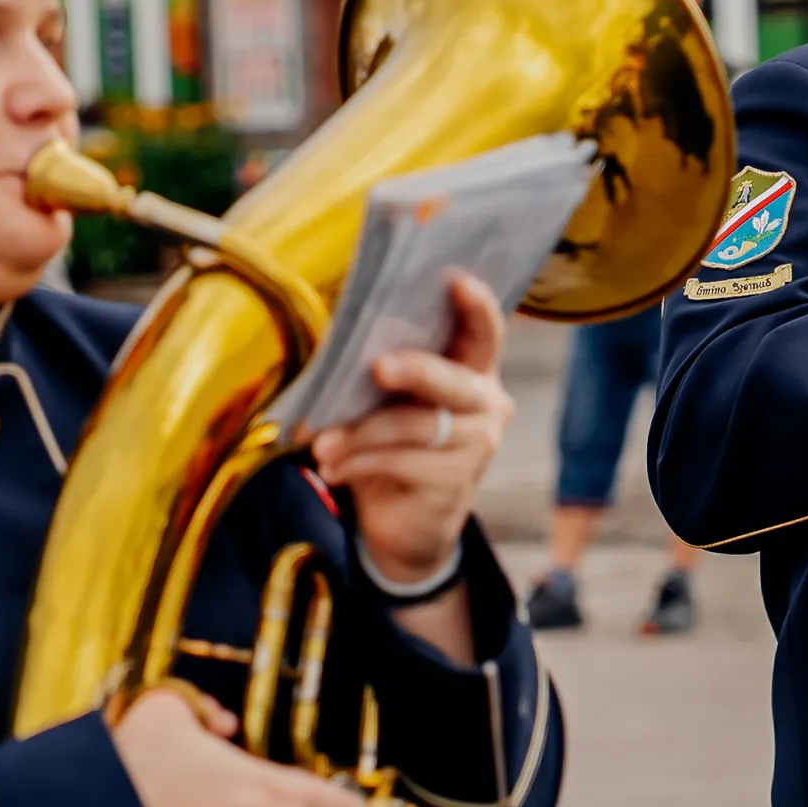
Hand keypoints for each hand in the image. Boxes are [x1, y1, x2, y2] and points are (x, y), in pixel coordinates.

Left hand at [313, 273, 511, 661]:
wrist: (405, 526)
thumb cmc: (392, 446)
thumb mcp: (388, 403)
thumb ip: (381, 374)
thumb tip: (336, 348)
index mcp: (472, 370)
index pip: (485, 332)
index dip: (477, 306)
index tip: (456, 280)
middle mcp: (487, 403)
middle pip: (452, 380)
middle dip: (415, 370)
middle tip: (378, 368)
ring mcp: (478, 445)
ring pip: (417, 426)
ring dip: (361, 433)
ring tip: (320, 442)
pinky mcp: (457, 483)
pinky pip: (403, 463)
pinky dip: (360, 463)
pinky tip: (331, 468)